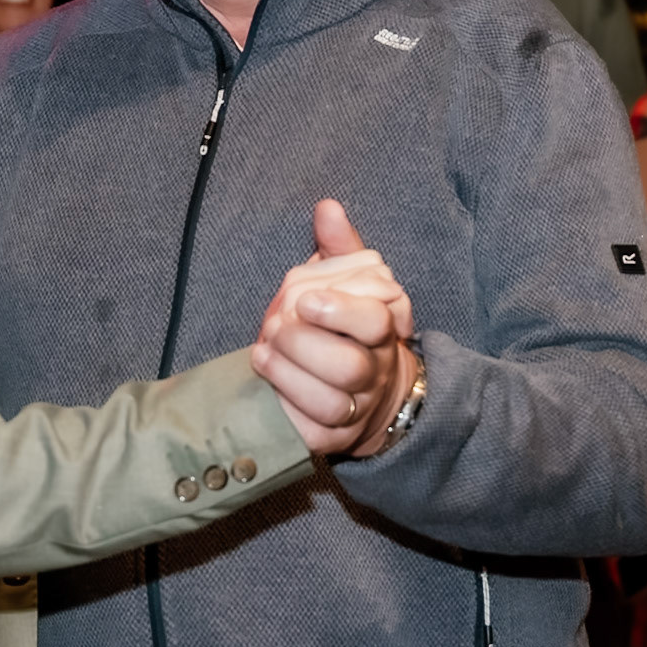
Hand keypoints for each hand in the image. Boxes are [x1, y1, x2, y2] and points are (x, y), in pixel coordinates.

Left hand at [252, 200, 414, 456]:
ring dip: (288, 372)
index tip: (306, 300)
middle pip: (350, 366)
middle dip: (304, 344)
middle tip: (275, 326)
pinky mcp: (329, 438)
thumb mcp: (346, 282)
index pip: (375, 322)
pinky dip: (283, 402)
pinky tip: (266, 374)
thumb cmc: (344, 325)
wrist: (365, 392)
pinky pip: (310, 430)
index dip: (340, 310)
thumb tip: (327, 208)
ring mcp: (355, 409)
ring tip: (264, 350)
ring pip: (331, 403)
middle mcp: (374, 372)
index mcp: (383, 330)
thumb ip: (340, 248)